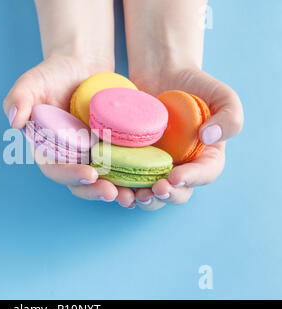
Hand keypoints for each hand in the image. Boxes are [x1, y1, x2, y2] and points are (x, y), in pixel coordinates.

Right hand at [3, 55, 136, 207]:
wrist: (80, 67)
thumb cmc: (52, 74)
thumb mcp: (31, 82)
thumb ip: (18, 99)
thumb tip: (14, 122)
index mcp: (47, 150)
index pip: (55, 169)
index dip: (70, 175)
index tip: (89, 173)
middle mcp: (69, 157)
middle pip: (80, 183)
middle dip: (95, 191)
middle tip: (113, 194)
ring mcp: (92, 155)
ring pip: (103, 181)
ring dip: (117, 191)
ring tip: (133, 196)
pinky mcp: (112, 149)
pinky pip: (122, 166)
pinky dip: (132, 175)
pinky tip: (147, 179)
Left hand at [130, 67, 242, 210]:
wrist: (161, 74)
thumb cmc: (195, 85)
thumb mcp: (223, 96)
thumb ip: (230, 118)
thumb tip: (208, 138)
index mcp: (206, 157)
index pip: (205, 174)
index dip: (192, 179)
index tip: (176, 176)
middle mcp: (181, 167)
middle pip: (177, 193)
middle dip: (166, 196)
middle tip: (155, 190)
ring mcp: (155, 166)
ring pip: (151, 193)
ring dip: (142, 200)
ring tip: (131, 196)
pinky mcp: (133, 161)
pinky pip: (128, 179)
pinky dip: (121, 187)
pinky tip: (114, 188)